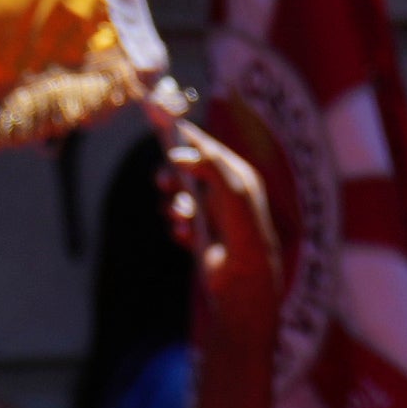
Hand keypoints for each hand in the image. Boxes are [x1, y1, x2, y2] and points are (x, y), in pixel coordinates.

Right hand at [160, 121, 282, 335]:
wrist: (244, 283)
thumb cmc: (244, 233)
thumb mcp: (231, 189)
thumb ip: (209, 165)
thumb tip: (179, 154)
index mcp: (239, 176)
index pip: (207, 148)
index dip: (185, 137)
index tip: (162, 124)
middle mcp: (226, 193)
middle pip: (188, 171)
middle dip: (174, 176)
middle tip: (164, 182)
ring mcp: (214, 215)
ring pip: (180, 198)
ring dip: (175, 206)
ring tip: (181, 217)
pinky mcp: (203, 238)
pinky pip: (179, 223)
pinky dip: (179, 227)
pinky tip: (186, 236)